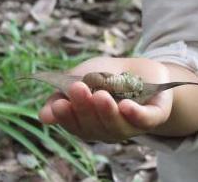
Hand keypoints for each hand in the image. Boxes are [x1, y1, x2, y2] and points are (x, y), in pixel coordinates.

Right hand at [39, 57, 172, 142]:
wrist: (139, 68)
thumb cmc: (106, 75)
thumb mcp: (81, 79)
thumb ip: (63, 95)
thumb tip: (43, 117)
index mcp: (91, 123)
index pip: (76, 126)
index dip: (66, 117)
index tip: (59, 104)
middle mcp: (109, 129)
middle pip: (95, 127)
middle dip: (85, 109)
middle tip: (78, 88)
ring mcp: (132, 125)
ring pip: (118, 127)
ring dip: (107, 112)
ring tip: (100, 95)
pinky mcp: (153, 116)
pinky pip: (145, 120)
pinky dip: (134, 115)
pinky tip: (125, 106)